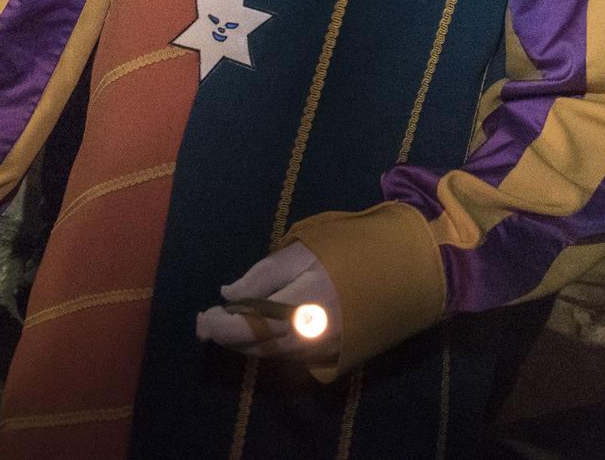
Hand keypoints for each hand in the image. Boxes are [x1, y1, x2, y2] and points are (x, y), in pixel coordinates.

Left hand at [194, 242, 339, 363]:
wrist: (401, 269)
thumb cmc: (350, 249)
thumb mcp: (305, 249)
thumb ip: (265, 272)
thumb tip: (229, 294)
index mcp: (308, 300)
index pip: (255, 323)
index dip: (225, 326)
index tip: (203, 318)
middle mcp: (315, 331)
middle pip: (261, 343)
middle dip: (229, 336)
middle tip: (204, 324)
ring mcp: (325, 346)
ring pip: (273, 352)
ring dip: (244, 343)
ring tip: (222, 328)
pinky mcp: (332, 352)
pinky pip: (290, 354)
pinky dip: (267, 346)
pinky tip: (255, 334)